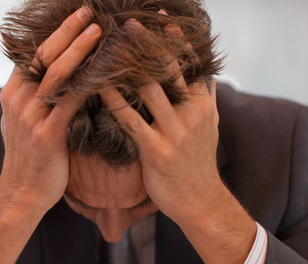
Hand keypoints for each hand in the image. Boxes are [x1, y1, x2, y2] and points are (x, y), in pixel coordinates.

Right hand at [0, 7, 101, 263]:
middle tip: (89, 12)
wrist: (22, 193)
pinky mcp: (47, 135)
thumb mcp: (21, 121)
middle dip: (68, 32)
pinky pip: (71, 102)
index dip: (56, 32)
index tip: (77, 14)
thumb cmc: (30, 157)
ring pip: (57, 75)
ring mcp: (31, 117)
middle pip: (44, 56)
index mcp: (12, 93)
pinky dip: (90, 84)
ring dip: (80, 50)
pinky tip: (108, 73)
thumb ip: (32, 96)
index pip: (34, 53)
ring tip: (99, 31)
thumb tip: (47, 75)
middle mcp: (18, 100)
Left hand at [99, 21, 254, 263]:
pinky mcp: (156, 150)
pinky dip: (114, 100)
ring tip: (108, 46)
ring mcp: (175, 131)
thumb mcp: (209, 126)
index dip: (173, 38)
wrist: (200, 202)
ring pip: (149, 89)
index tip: (159, 15)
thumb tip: (203, 73)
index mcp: (202, 103)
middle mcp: (191, 112)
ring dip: (127, 66)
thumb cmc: (197, 163)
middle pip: (168, 68)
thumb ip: (204, 98)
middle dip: (148, 43)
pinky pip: (131, 120)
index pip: (188, 62)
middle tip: (127, 21)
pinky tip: (98, 86)